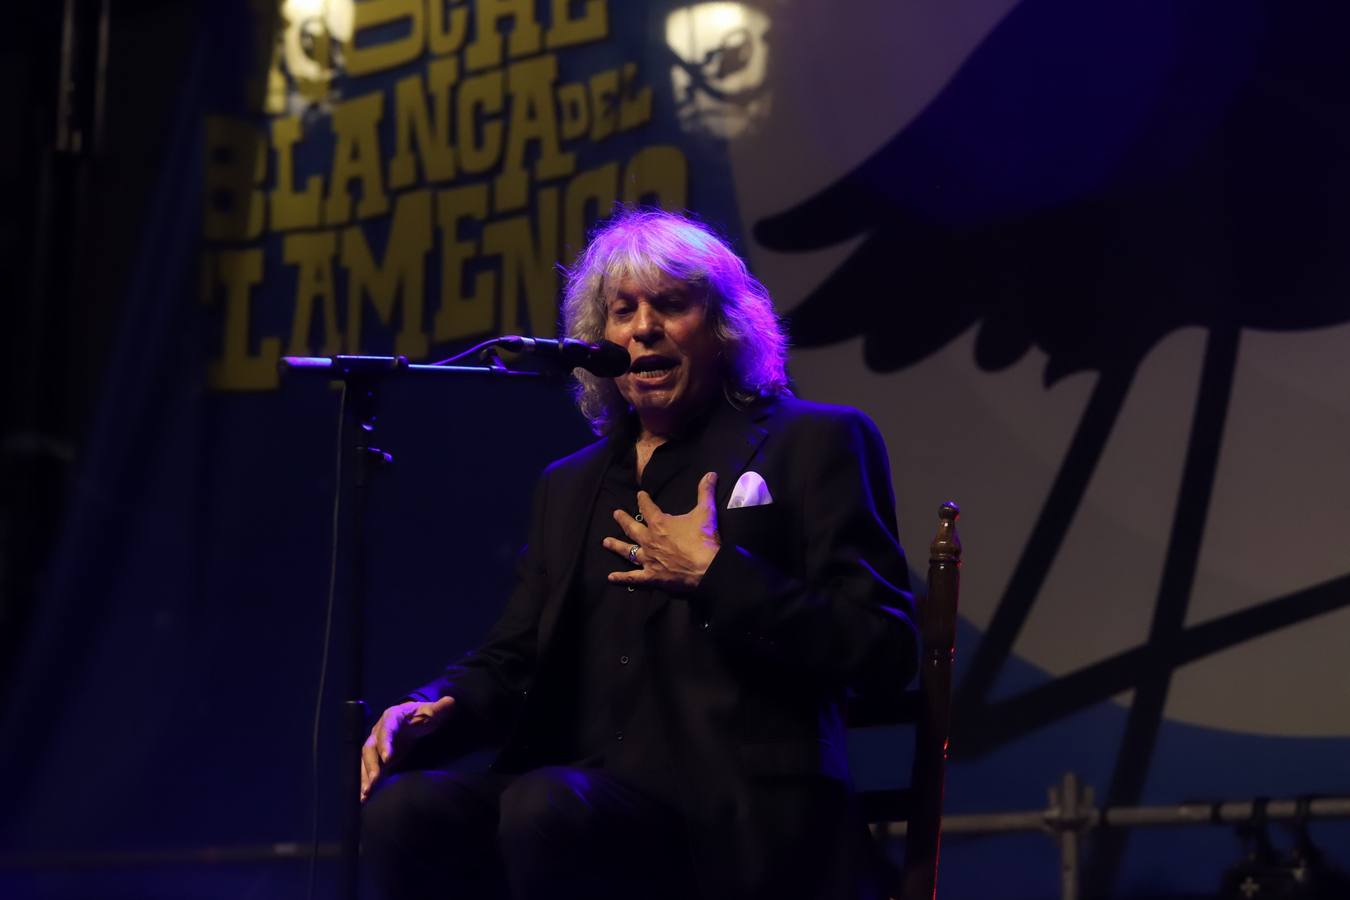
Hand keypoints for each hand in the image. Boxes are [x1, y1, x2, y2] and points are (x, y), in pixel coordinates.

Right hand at [359, 696, 454, 801]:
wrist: (412, 720)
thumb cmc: (421, 715)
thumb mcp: (431, 710)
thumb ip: (440, 708)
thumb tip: (450, 702)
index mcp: (391, 717)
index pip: (386, 729)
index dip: (385, 743)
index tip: (388, 758)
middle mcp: (378, 732)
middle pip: (369, 748)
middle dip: (371, 765)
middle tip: (374, 780)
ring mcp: (375, 746)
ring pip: (365, 761)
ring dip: (364, 777)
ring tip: (365, 794)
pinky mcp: (376, 758)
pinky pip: (367, 770)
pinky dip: (365, 782)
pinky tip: (365, 797)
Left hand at [604, 471, 720, 591]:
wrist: (707, 569)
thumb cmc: (704, 540)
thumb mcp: (706, 512)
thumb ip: (705, 492)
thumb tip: (711, 474)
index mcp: (659, 523)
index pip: (647, 507)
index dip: (643, 500)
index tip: (640, 495)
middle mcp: (649, 540)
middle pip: (632, 528)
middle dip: (623, 520)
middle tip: (615, 514)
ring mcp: (648, 559)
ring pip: (628, 551)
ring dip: (616, 546)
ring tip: (605, 542)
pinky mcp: (651, 576)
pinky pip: (633, 577)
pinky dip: (622, 578)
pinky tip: (610, 577)